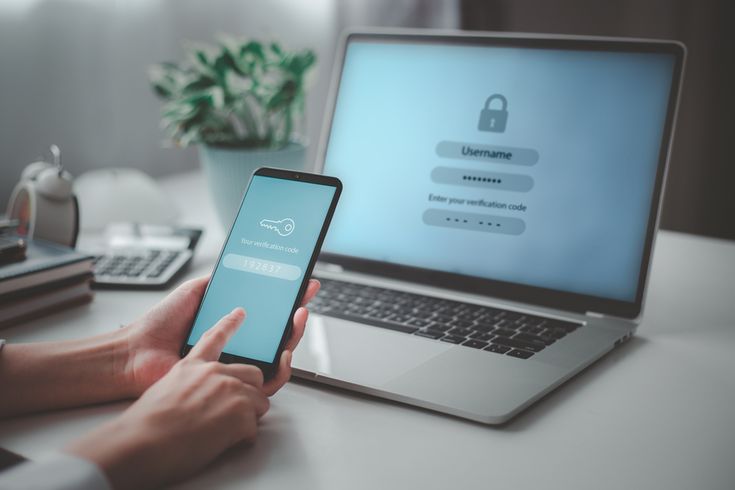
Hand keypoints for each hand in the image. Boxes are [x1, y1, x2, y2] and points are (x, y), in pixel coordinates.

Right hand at [68, 308, 268, 489]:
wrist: (141, 442)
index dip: (229, 324)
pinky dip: (241, 439)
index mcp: (193, 366)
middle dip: (250, 393)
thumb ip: (188, 387)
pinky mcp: (241, 410)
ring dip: (247, 418)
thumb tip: (197, 400)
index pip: (215, 338)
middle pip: (253, 373)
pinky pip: (254, 427)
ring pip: (259, 401)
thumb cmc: (145, 425)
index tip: (238, 313)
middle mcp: (214, 373)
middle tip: (231, 414)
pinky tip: (219, 444)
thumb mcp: (165, 391)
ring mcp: (230, 389)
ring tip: (221, 434)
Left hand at [122, 275, 319, 395]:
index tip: (302, 284)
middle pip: (279, 332)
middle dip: (297, 313)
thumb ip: (216, 282)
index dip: (286, 299)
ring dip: (295, 335)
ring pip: (280, 355)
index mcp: (229, 324)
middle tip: (305, 296)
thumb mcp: (193, 292)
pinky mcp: (234, 384)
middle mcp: (237, 345)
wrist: (137, 351)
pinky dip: (283, 366)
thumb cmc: (159, 326)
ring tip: (298, 316)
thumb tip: (237, 266)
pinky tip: (285, 349)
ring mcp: (236, 364)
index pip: (266, 312)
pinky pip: (268, 381)